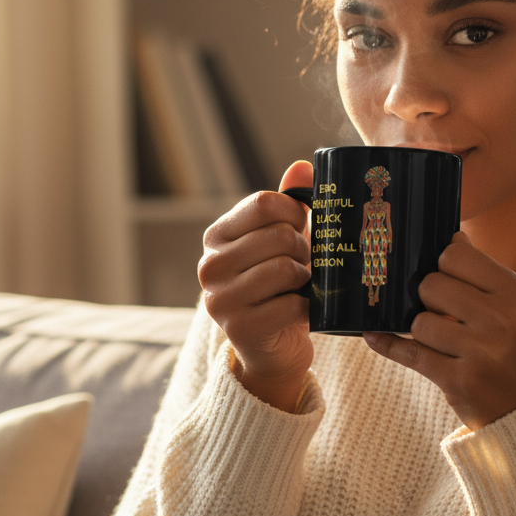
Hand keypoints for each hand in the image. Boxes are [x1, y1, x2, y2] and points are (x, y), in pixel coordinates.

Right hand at [198, 161, 313, 412]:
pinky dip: (306, 307)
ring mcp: (220, 298)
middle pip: (279, 235)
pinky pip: (291, 304)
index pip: (265, 203)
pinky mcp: (239, 328)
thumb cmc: (279, 287)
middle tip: (303, 266)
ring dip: (305, 279)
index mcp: (217, 236)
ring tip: (300, 287)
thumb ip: (288, 204)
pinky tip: (299, 311)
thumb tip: (302, 166)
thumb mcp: (282, 241)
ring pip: (285, 268)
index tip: (301, 230)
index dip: (296, 214)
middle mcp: (209, 265)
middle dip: (303, 250)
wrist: (272, 349)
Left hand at [364, 233, 515, 429]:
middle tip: (439, 309)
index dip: (442, 264)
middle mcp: (500, 319)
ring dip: (422, 328)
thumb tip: (453, 237)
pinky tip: (373, 336)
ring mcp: (479, 352)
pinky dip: (387, 344)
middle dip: (428, 296)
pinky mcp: (458, 380)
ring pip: (419, 321)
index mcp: (515, 293)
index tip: (443, 274)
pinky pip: (409, 353)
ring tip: (440, 337)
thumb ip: (485, 273)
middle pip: (432, 285)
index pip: (457, 256)